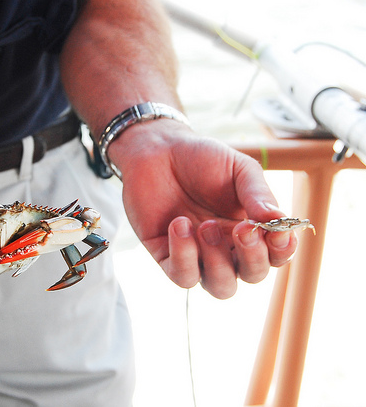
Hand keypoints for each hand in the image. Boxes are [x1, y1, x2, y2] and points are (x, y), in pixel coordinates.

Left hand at [114, 123, 297, 298]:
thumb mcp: (238, 170)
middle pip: (252, 276)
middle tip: (242, 229)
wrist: (156, 151)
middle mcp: (227, 248)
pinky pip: (184, 276)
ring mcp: (198, 256)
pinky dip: (184, 255)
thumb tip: (279, 220)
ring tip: (205, 226)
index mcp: (251, 229)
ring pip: (220, 287)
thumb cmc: (201, 160)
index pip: (276, 255)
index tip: (278, 233)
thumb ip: (259, 195)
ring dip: (218, 261)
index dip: (282, 251)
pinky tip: (179, 224)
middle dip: (253, 258)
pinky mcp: (167, 257)